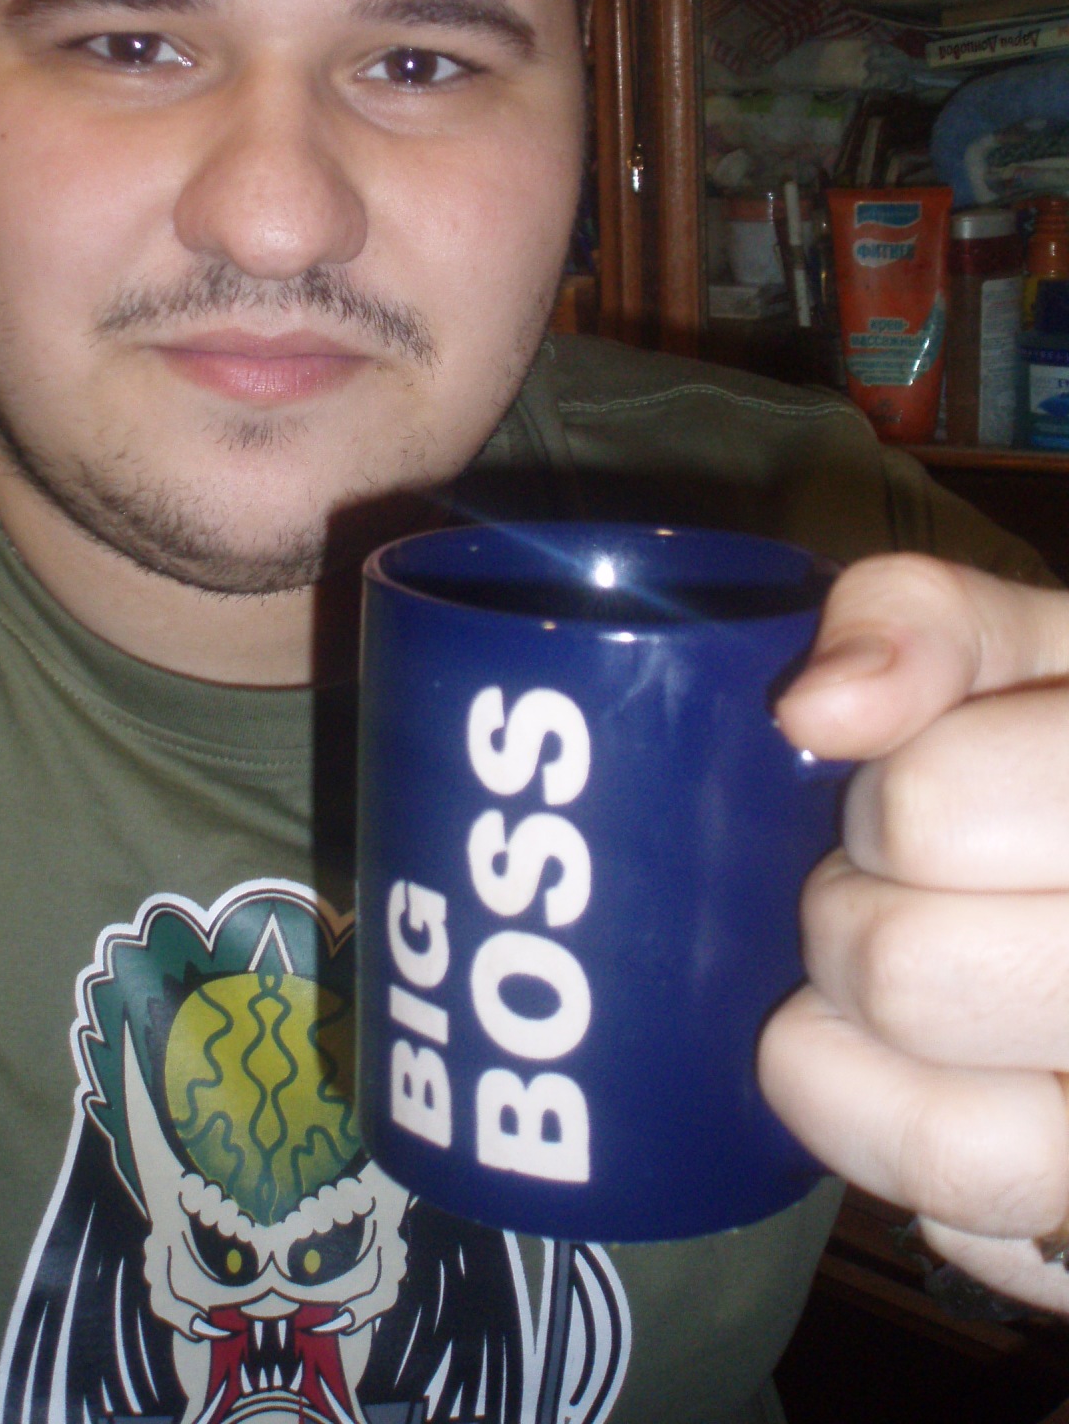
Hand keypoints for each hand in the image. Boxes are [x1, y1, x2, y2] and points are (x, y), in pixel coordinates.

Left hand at [760, 553, 1068, 1314]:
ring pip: (961, 1153)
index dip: (886, 804)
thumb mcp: (1019, 641)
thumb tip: (816, 706)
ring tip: (905, 1000)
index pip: (929, 812)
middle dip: (855, 919)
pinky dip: (928, 1165)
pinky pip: (983, 1242)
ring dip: (873, 1061)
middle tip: (892, 896)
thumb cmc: (1058, 745)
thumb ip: (916, 619)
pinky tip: (963, 1087)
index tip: (911, 798)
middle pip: (904, 974)